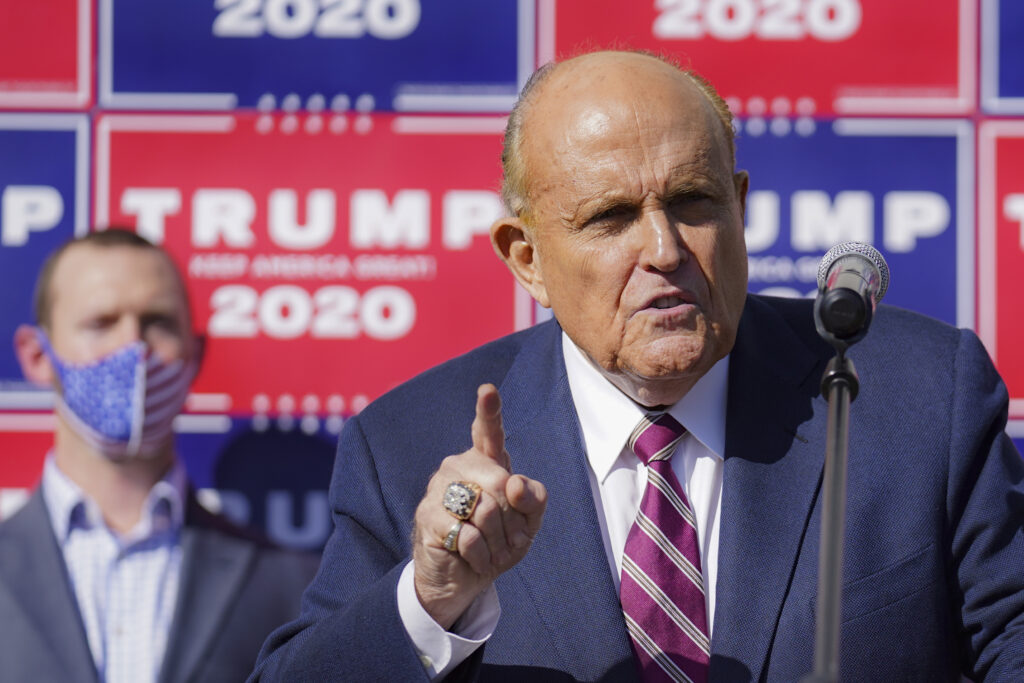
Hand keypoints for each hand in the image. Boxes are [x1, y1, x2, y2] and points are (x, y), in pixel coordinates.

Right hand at [412, 383, 546, 629]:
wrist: (465, 579)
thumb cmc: (498, 542)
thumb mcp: (528, 523)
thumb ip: (534, 498)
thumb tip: (513, 482)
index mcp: (486, 461)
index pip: (488, 431)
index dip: (488, 411)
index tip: (487, 391)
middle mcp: (458, 467)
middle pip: (501, 484)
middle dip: (513, 520)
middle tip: (505, 538)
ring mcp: (438, 490)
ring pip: (486, 510)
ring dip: (497, 541)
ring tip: (489, 548)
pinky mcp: (427, 517)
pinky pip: (469, 535)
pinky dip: (481, 555)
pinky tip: (473, 558)